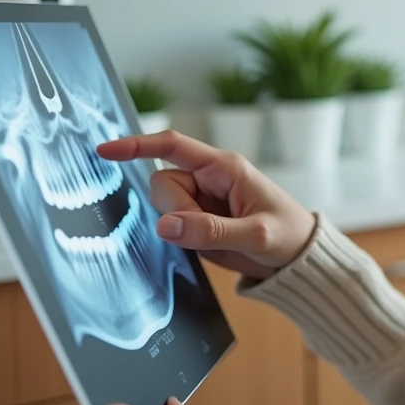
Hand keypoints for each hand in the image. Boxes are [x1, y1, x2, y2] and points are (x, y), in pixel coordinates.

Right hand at [97, 131, 315, 280]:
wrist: (299, 258)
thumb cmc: (287, 236)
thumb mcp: (256, 235)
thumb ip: (211, 231)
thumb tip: (165, 225)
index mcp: (225, 168)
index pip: (173, 147)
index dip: (138, 146)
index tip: (105, 150)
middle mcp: (209, 178)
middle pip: (162, 184)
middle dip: (176, 210)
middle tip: (214, 230)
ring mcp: (201, 200)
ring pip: (164, 208)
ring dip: (181, 227)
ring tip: (220, 238)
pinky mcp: (198, 221)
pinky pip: (171, 225)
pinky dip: (179, 237)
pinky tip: (205, 244)